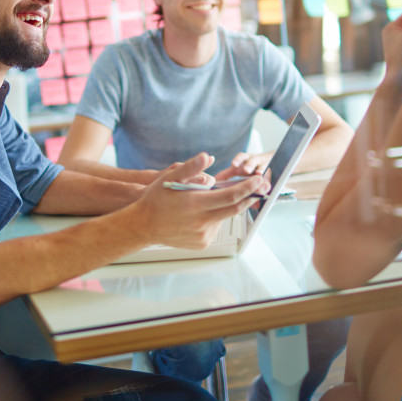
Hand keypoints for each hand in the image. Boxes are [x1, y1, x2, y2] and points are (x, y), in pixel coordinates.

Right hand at [137, 153, 265, 249]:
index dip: (247, 188)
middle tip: (257, 187)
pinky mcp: (202, 243)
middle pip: (234, 209)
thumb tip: (207, 157)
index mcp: (195, 204)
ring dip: (225, 207)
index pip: (230, 196)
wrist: (144, 226)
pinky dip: (214, 217)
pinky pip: (215, 227)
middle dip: (247, 197)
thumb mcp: (170, 178)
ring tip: (209, 200)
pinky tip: (200, 214)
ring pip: (224, 217)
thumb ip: (191, 168)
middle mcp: (201, 222)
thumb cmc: (156, 200)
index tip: (258, 180)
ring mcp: (202, 235)